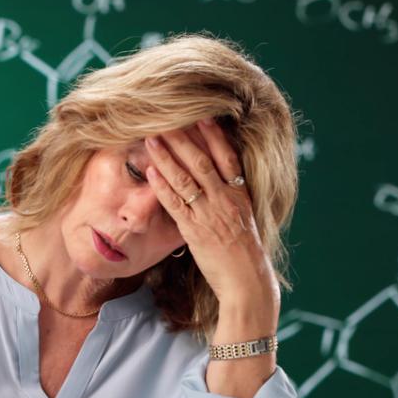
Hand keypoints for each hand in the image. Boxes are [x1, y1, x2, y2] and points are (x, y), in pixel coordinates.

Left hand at [144, 118, 278, 305]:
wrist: (247, 280)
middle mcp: (226, 199)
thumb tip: (221, 187)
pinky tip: (150, 172)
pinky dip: (162, 186)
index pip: (229, 158)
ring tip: (151, 139)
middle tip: (166, 119)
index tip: (203, 116)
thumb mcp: (244, 220)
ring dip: (166, 157)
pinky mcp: (195, 230)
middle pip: (202, 161)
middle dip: (183, 139)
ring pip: (186, 178)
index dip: (215, 136)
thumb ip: (231, 201)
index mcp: (241, 194)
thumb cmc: (244, 254)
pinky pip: (175, 203)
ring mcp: (210, 213)